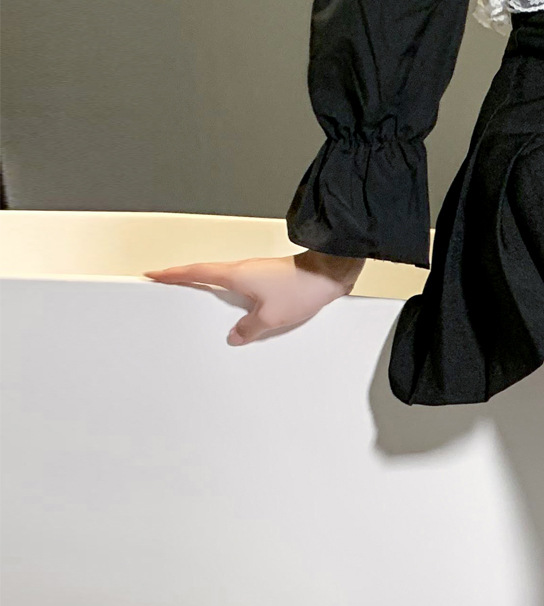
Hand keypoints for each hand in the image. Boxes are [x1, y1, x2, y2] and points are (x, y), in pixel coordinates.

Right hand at [144, 250, 364, 344]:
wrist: (327, 274)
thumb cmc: (301, 288)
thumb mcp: (271, 317)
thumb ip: (249, 328)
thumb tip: (235, 336)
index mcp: (234, 274)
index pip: (194, 273)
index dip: (171, 275)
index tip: (154, 274)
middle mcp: (241, 269)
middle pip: (205, 273)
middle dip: (184, 279)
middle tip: (168, 283)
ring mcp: (255, 272)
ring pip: (224, 279)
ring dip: (209, 285)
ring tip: (196, 295)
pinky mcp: (268, 277)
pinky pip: (241, 285)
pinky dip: (231, 292)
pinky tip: (235, 303)